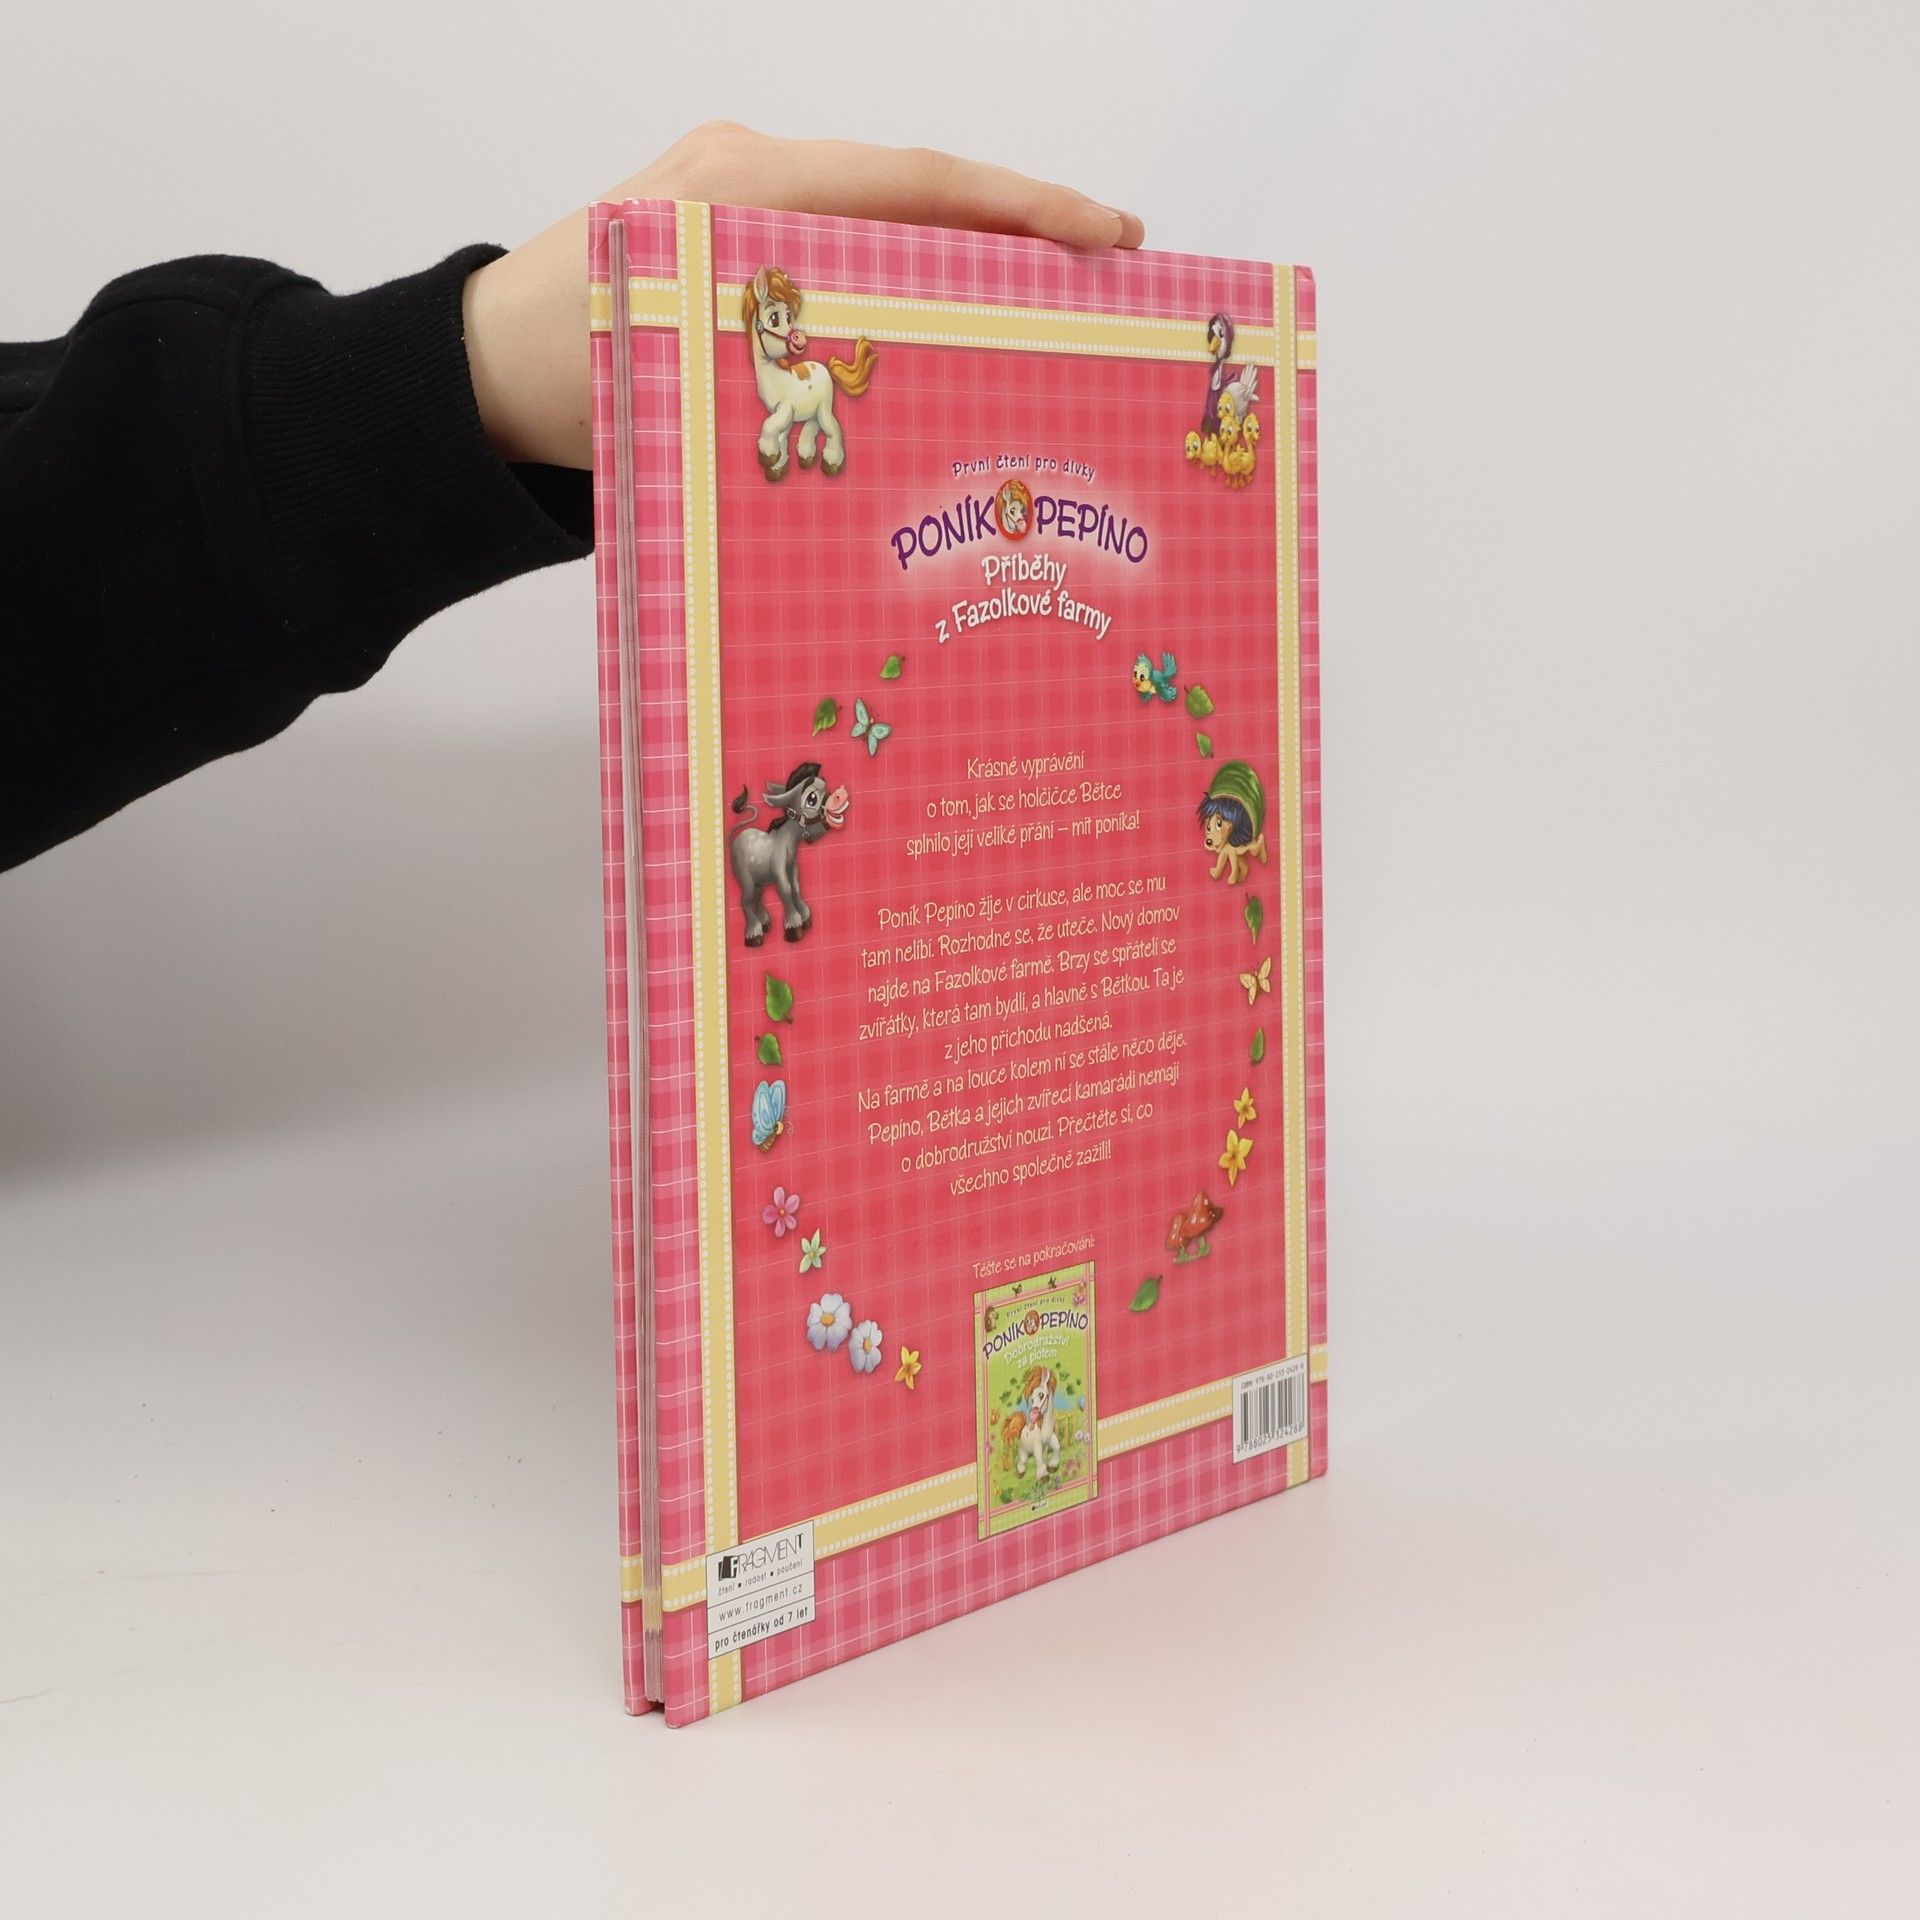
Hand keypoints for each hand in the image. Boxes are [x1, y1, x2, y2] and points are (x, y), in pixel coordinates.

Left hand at [461, 122, 1144, 469]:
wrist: (477, 370)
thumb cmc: (564, 377)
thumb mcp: (681, 383)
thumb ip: (792, 377)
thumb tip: (912, 420)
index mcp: (744, 191)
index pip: (916, 184)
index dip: (1022, 210)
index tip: (1105, 237)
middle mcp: (750, 170)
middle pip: (918, 190)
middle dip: (1020, 226)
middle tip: (1111, 270)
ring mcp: (740, 190)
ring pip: (887, 215)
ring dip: (972, 251)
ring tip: (1053, 301)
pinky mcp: (733, 224)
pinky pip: (845, 238)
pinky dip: (911, 270)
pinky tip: (956, 317)